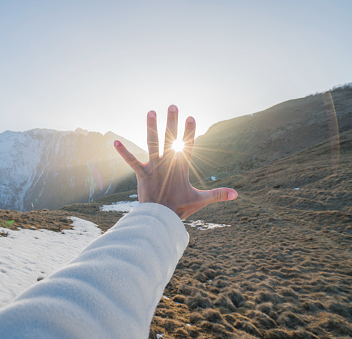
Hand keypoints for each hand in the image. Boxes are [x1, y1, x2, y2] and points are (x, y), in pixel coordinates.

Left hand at [114, 105, 237, 219]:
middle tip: (173, 106)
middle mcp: (167, 164)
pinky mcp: (142, 174)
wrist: (161, 219)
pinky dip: (123, 152)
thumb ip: (218, 194)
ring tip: (150, 112)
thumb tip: (237, 194)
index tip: (191, 116)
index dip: (189, 132)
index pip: (188, 146)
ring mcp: (154, 168)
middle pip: (171, 140)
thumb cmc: (180, 209)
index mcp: (181, 168)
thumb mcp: (201, 200)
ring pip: (152, 144)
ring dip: (151, 127)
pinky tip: (114, 141)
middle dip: (172, 122)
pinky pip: (131, 161)